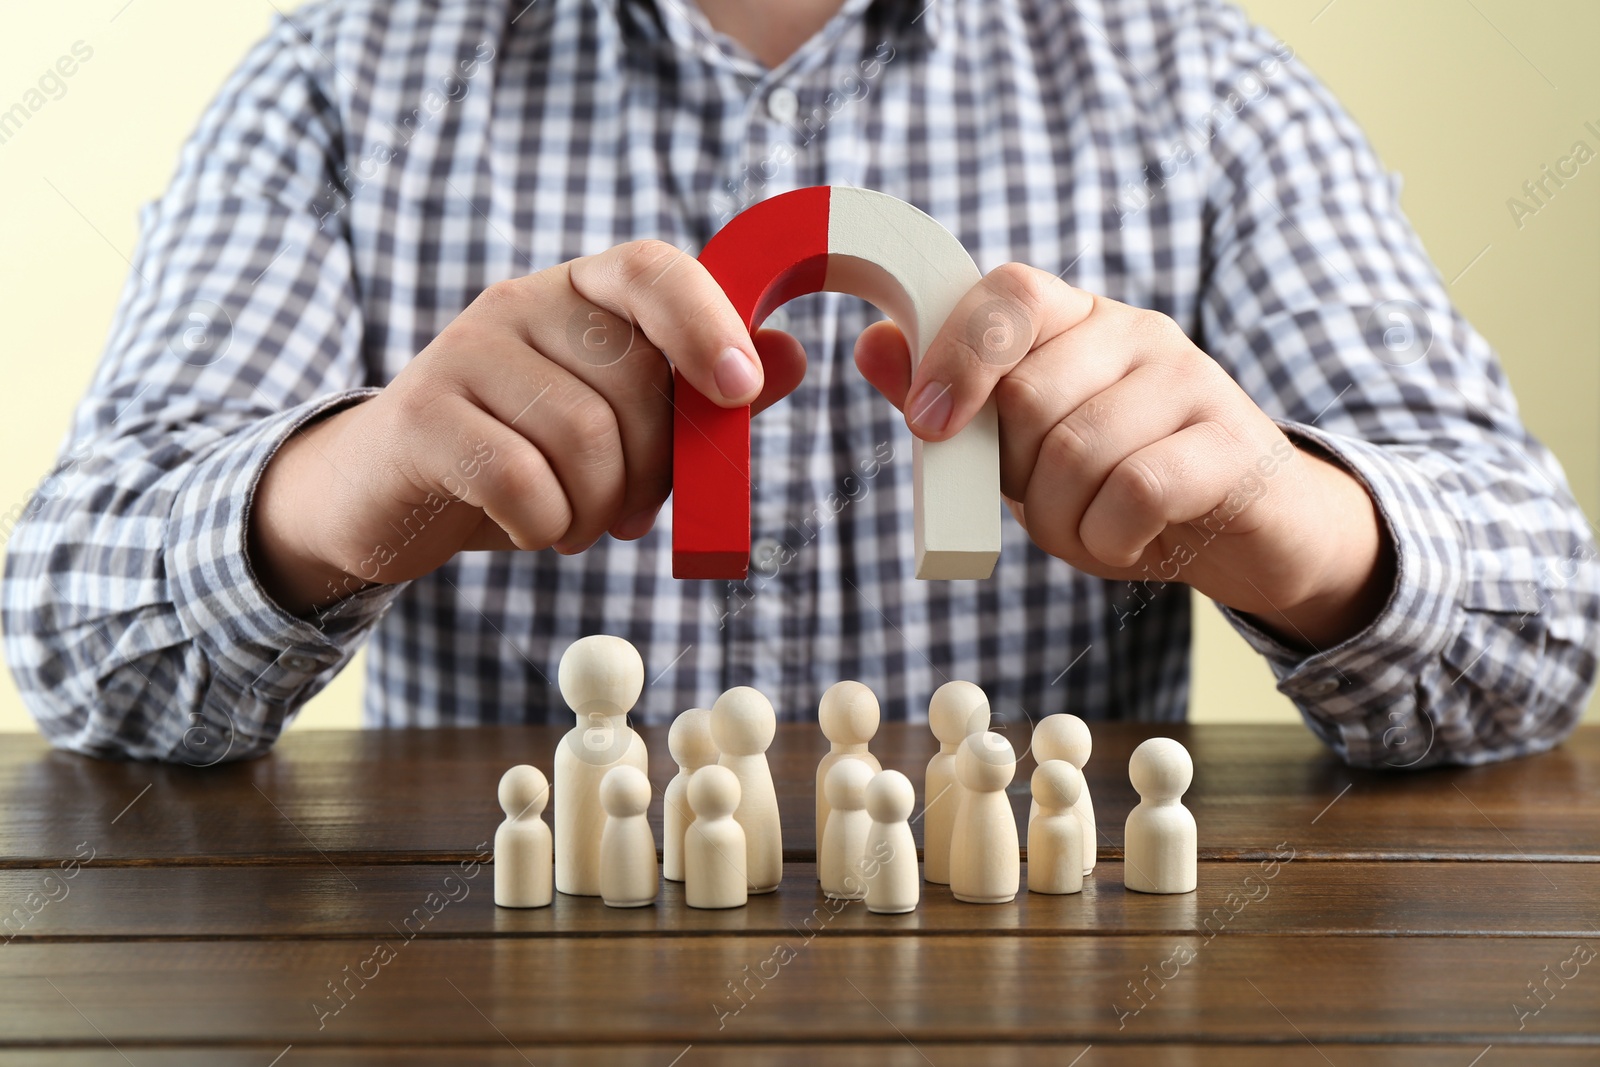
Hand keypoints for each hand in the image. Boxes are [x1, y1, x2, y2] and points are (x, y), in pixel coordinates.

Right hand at [250, 240, 806, 615]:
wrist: (387, 496)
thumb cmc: (522, 458)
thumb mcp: (618, 430)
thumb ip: (699, 398)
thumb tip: (790, 356)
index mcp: (580, 294)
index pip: (653, 270)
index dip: (707, 323)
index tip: (741, 390)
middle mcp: (520, 303)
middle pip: (634, 383)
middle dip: (650, 471)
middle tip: (625, 509)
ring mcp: (463, 352)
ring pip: (583, 437)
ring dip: (595, 509)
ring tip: (572, 523)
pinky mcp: (421, 413)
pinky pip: (519, 476)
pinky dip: (544, 523)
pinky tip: (533, 529)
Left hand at [854, 263, 1392, 649]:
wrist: (1250, 531)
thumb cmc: (1121, 485)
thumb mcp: (1025, 448)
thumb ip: (956, 397)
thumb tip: (873, 344)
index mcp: (1078, 319)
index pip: (1008, 294)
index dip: (956, 356)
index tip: (927, 426)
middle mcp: (1136, 332)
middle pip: (1029, 393)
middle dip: (1015, 475)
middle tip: (1045, 501)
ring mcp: (1191, 379)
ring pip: (1077, 451)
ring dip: (1063, 520)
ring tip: (1092, 528)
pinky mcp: (1233, 441)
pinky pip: (1136, 489)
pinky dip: (1111, 535)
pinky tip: (1128, 541)